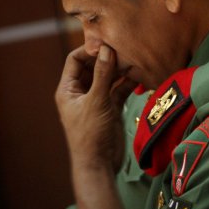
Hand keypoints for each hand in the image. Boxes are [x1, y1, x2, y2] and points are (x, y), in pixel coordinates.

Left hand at [55, 44, 136, 172]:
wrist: (100, 166)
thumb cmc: (90, 134)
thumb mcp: (96, 101)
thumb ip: (102, 74)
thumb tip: (105, 48)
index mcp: (68, 89)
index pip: (74, 60)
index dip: (89, 50)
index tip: (106, 43)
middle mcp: (81, 91)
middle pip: (93, 66)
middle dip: (107, 57)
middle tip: (124, 48)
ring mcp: (96, 99)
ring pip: (108, 77)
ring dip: (120, 69)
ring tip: (134, 59)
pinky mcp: (110, 107)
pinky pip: (119, 89)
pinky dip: (128, 82)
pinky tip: (139, 75)